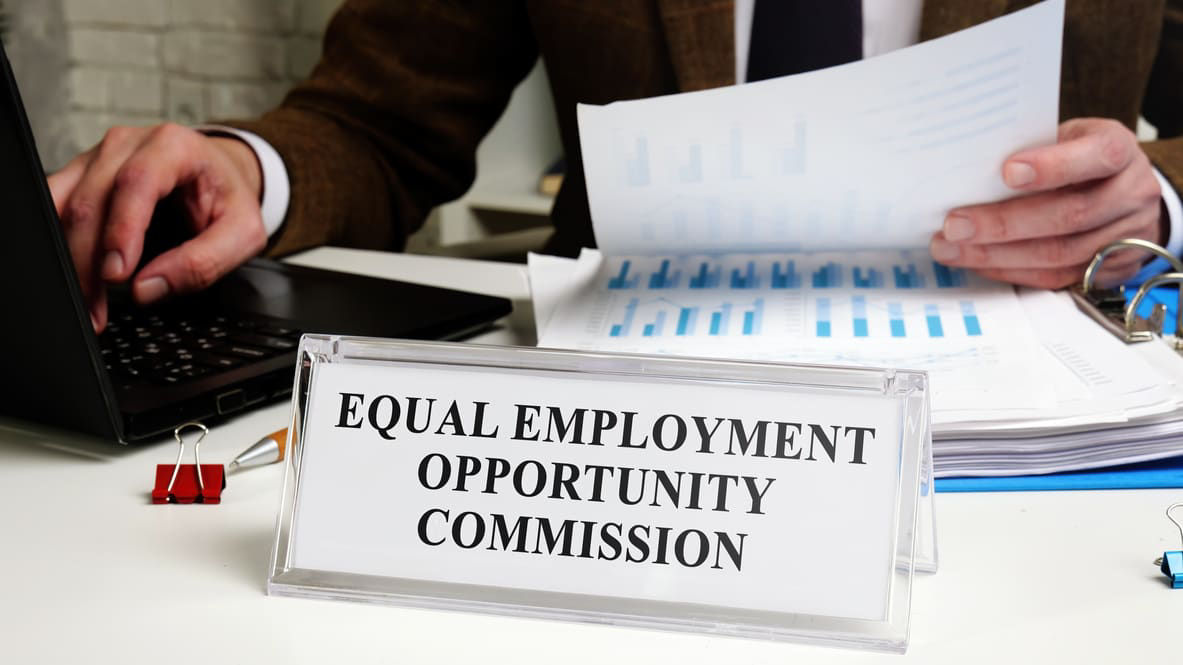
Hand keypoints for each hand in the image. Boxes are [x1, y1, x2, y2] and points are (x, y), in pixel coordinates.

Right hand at [46, 124, 266, 331]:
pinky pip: (54, 205)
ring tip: (84, 300)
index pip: (136, 182)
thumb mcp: (242, 233)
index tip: (116, 275)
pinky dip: (57, 243)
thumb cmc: (228, 199)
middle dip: (90, 261)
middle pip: (92, 199)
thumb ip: (203, 262)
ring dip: (69, 258)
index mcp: (173, 147)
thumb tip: (147, 288)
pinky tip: (71, 273)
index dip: (121, 230)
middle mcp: (128, 145)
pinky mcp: (80, 174)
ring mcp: (98, 157)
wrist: (218, 174)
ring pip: (64, 204)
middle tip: (97, 308)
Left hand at [929, 118, 1166, 288]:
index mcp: (1120, 148)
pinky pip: (1056, 277)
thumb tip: (968, 171)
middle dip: (1003, 223)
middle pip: (1068, 215)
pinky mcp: (1112, 270)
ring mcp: (1127, 235)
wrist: (1124, 190)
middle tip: (954, 225)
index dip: (1053, 166)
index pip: (1097, 156)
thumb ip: (1031, 148)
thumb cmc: (1078, 156)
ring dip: (996, 255)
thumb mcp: (1065, 137)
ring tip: (952, 248)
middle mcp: (1132, 193)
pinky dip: (1010, 271)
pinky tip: (977, 262)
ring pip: (1058, 254)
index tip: (1007, 171)